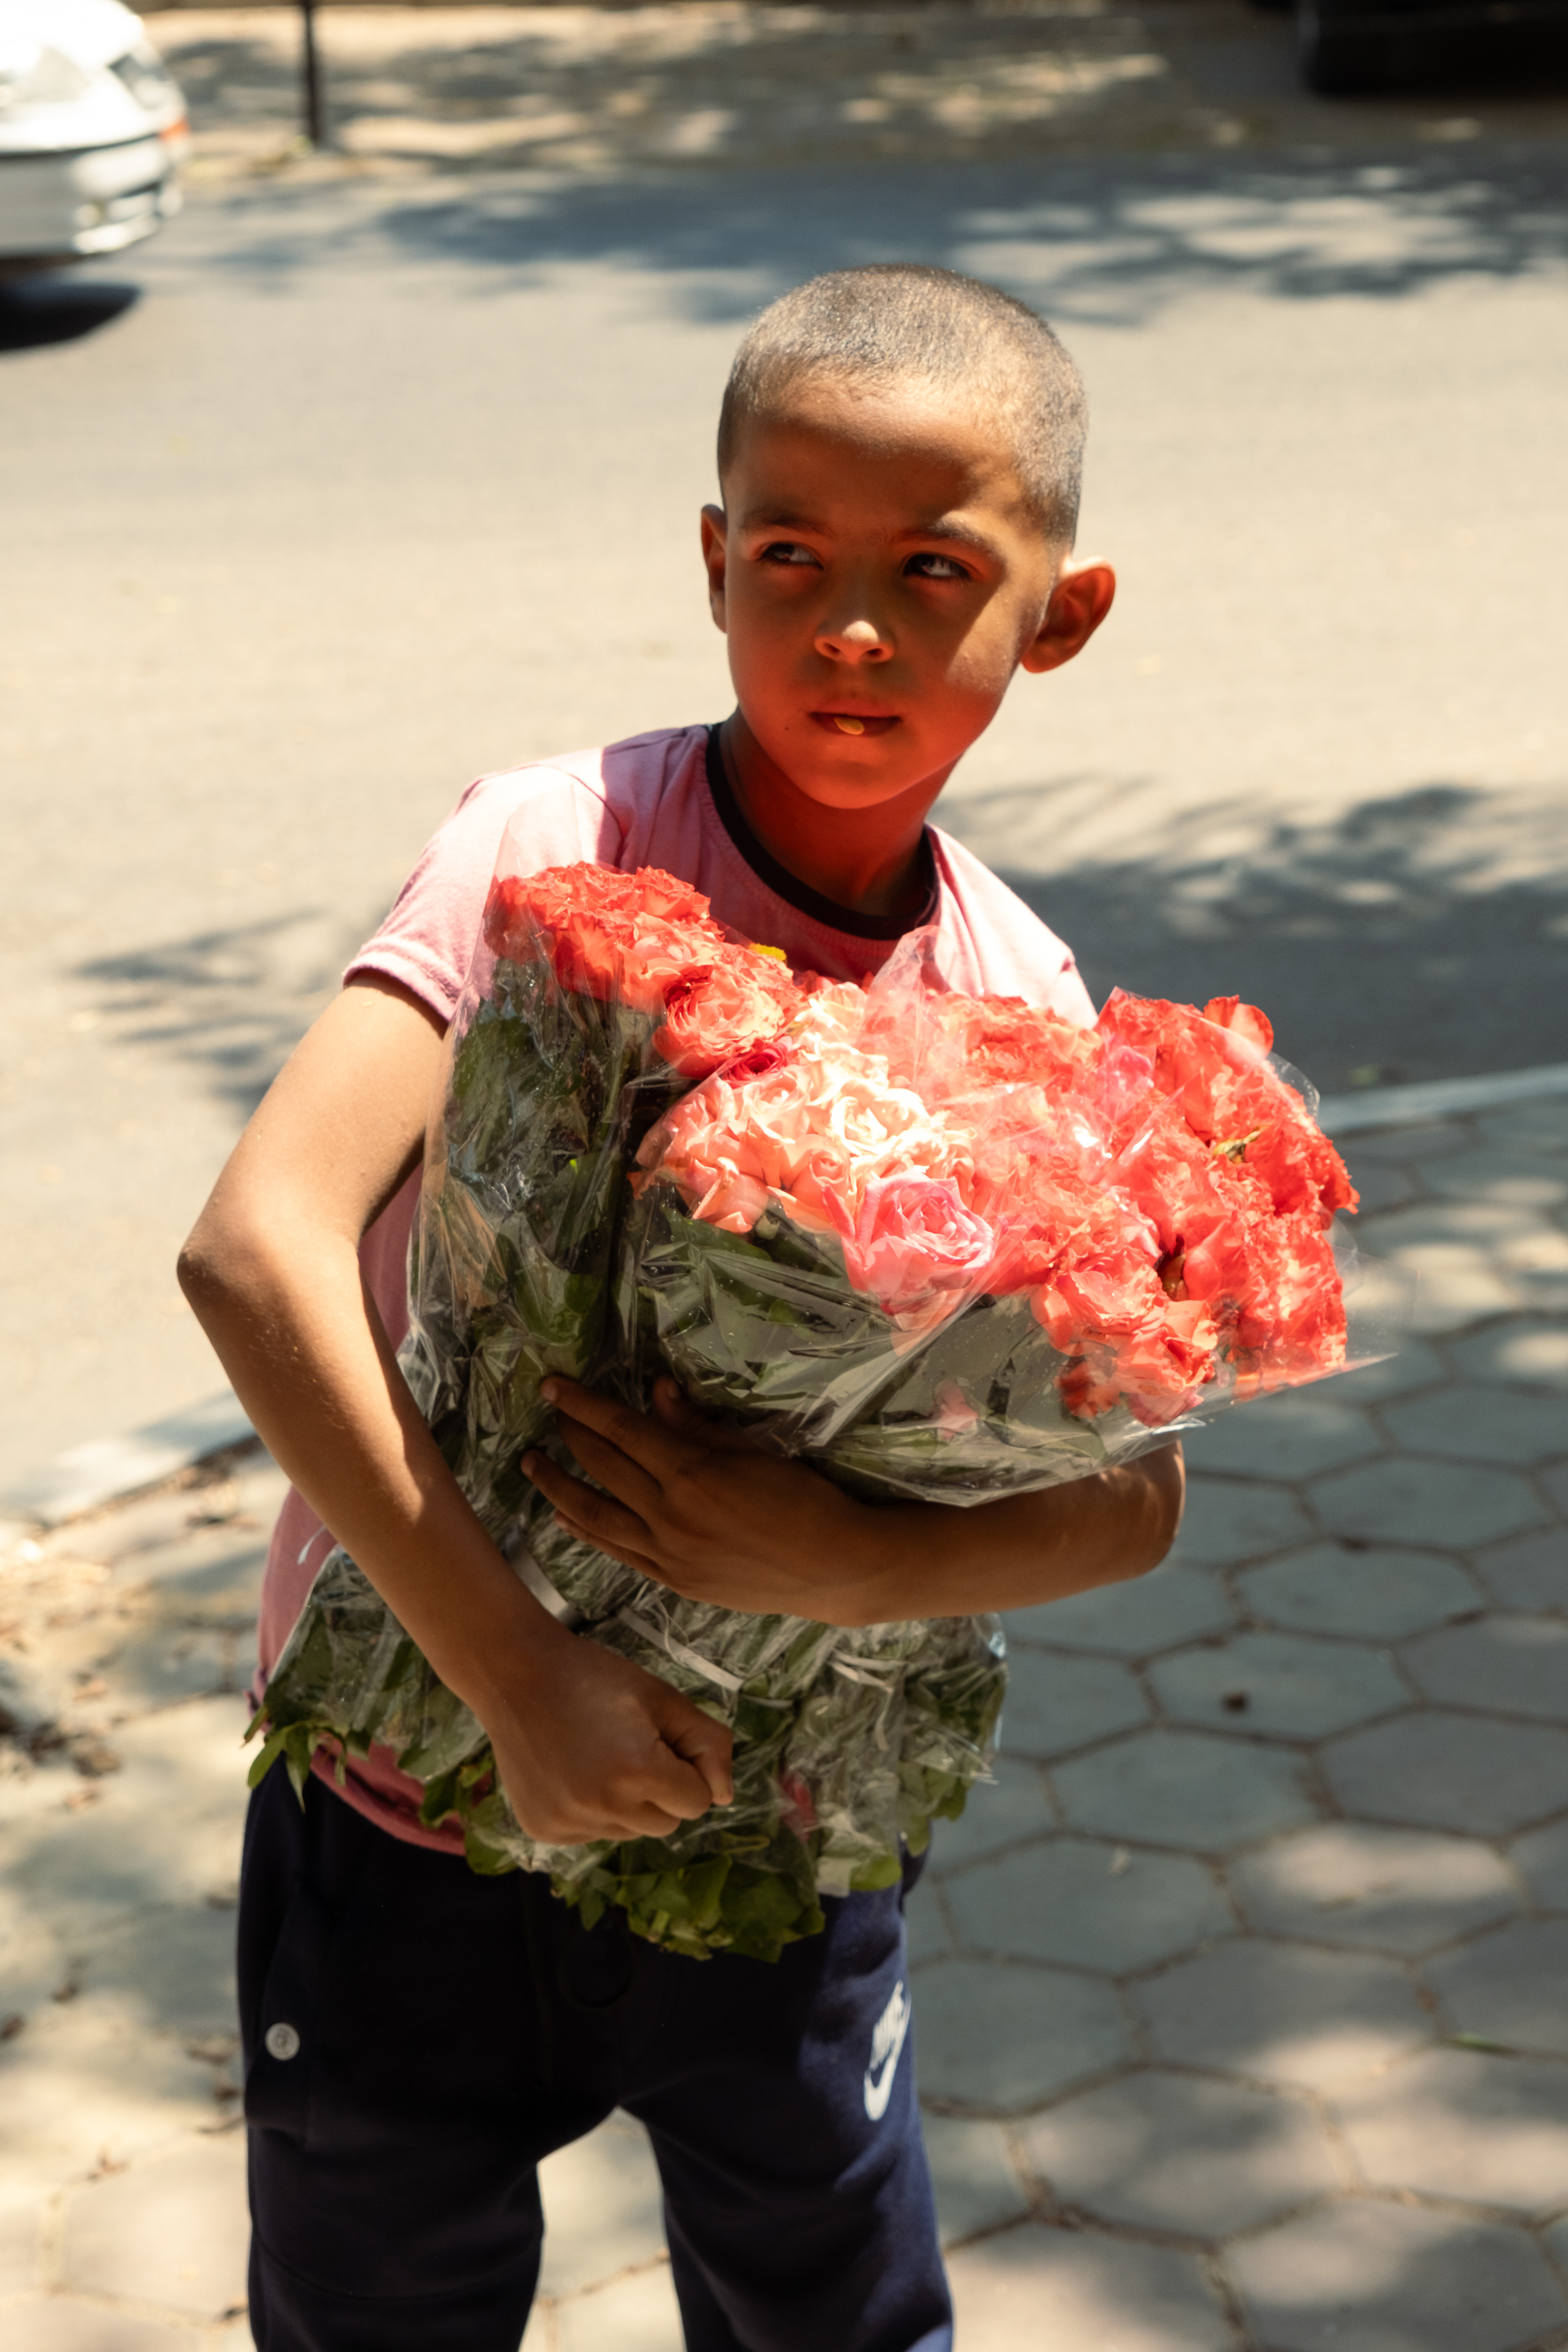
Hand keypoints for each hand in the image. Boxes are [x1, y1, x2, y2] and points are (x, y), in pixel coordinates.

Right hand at [476, 1607, 733, 1846]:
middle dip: (660, 1790)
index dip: (686, 1769)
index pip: (697, 1802)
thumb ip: (707, 1743)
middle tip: (629, 1745)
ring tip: (599, 1756)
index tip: (660, 1739)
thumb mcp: (662, 1698)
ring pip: (630, 1832)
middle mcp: (603, 1806)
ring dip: (627, 1804)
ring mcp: (569, 1823)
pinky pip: (592, 1834)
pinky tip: (573, 1772)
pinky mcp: (543, 1829)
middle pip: (665, 1823)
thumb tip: (726, 1798)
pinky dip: (592, 1811)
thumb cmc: (596, 1678)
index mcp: (638, 1771)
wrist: (517, 1674)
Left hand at [523, 1376, 883, 1623]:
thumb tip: (658, 1391)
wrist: (832, 1568)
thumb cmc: (803, 1500)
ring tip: (533, 1466)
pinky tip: (566, 1517)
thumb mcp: (753, 1451)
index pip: (621, 1430)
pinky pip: (616, 1552)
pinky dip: (586, 1531)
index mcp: (691, 1474)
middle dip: (569, 1436)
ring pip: (595, 1515)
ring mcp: (667, 1554)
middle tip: (548, 1414)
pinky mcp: (674, 1581)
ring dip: (558, 1487)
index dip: (583, 1405)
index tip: (553, 1386)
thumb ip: (698, 1426)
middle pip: (602, 1468)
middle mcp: (669, 1515)